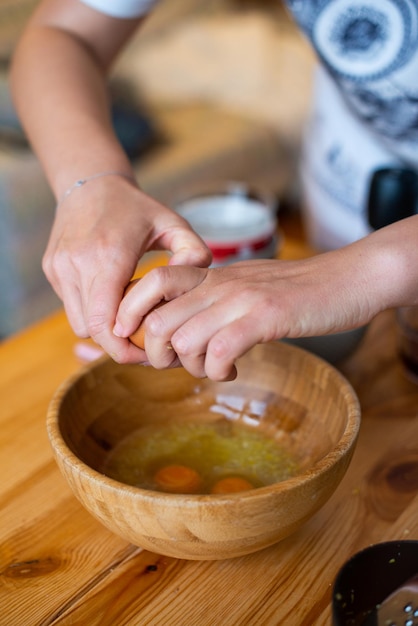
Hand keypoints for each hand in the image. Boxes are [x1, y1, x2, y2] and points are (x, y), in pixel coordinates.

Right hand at [42, 175, 210, 357]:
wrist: (90, 183)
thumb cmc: (137, 207)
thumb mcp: (174, 223)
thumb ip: (195, 252)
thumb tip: (190, 283)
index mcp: (109, 255)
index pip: (105, 323)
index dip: (124, 348)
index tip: (147, 352)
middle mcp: (78, 263)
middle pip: (92, 330)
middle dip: (116, 344)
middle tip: (143, 344)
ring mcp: (60, 268)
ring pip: (79, 323)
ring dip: (103, 328)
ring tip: (129, 319)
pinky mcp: (51, 269)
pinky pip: (71, 306)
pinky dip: (91, 311)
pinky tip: (112, 299)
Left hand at [114, 248, 380, 380]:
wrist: (350, 278)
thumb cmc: (300, 290)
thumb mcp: (249, 288)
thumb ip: (217, 302)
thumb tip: (187, 333)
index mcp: (214, 275)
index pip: (153, 281)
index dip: (133, 313)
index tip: (137, 341)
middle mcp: (220, 283)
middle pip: (158, 321)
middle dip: (160, 356)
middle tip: (181, 365)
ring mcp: (242, 298)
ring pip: (184, 340)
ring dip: (192, 367)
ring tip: (214, 368)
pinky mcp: (265, 317)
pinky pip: (219, 352)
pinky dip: (218, 371)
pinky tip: (233, 370)